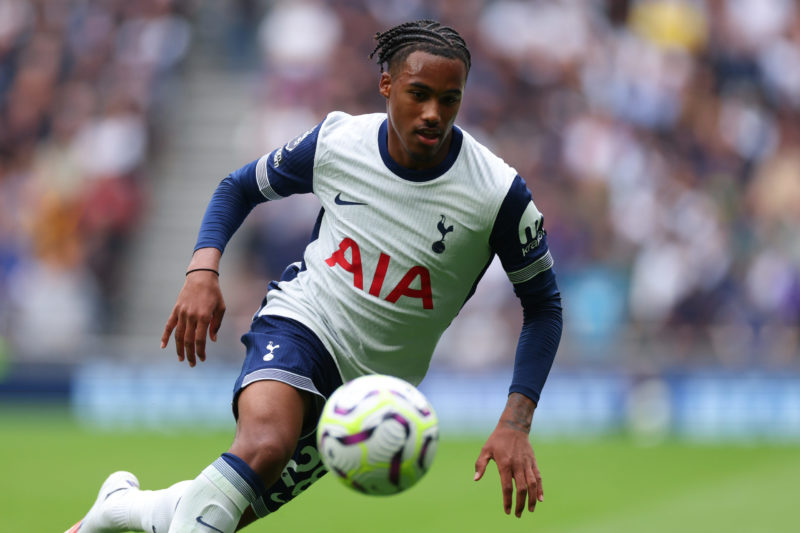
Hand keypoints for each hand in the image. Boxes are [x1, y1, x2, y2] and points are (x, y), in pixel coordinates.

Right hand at [160, 268, 225, 366]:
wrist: (201, 277)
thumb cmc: (214, 293)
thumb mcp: (220, 308)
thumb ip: (216, 325)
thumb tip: (212, 340)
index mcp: (204, 317)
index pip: (200, 339)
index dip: (201, 351)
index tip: (202, 359)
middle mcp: (191, 316)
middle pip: (188, 340)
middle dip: (190, 354)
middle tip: (192, 364)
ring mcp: (182, 313)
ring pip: (178, 335)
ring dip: (179, 349)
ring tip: (181, 358)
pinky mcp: (176, 310)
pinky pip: (169, 325)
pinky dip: (165, 336)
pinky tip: (163, 346)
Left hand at [474, 393, 541, 516]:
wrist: (514, 427)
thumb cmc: (497, 439)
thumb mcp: (485, 449)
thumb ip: (480, 464)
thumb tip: (476, 479)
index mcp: (505, 464)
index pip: (507, 487)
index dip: (507, 500)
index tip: (507, 511)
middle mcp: (517, 465)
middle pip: (521, 489)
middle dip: (520, 503)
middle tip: (518, 514)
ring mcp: (527, 464)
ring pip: (532, 484)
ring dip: (531, 499)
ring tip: (530, 510)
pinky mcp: (533, 462)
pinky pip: (538, 477)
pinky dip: (540, 488)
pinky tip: (540, 499)